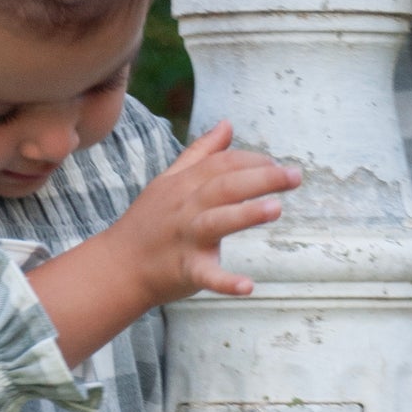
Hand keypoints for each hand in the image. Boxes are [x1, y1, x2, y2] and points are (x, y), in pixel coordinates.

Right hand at [109, 120, 297, 307]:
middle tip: (294, 176)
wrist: (117, 267)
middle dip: (261, 178)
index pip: (223, 164)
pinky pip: (206, 276)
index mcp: (185, 185)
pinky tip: (247, 287)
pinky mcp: (184, 270)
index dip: (252, 161)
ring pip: (216, 222)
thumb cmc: (149, 223)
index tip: (278, 165)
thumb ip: (201, 153)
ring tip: (275, 209)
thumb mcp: (169, 181)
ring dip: (245, 215)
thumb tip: (228, 125)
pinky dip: (225, 282)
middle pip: (225, 186)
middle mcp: (186, 208)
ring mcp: (185, 239)